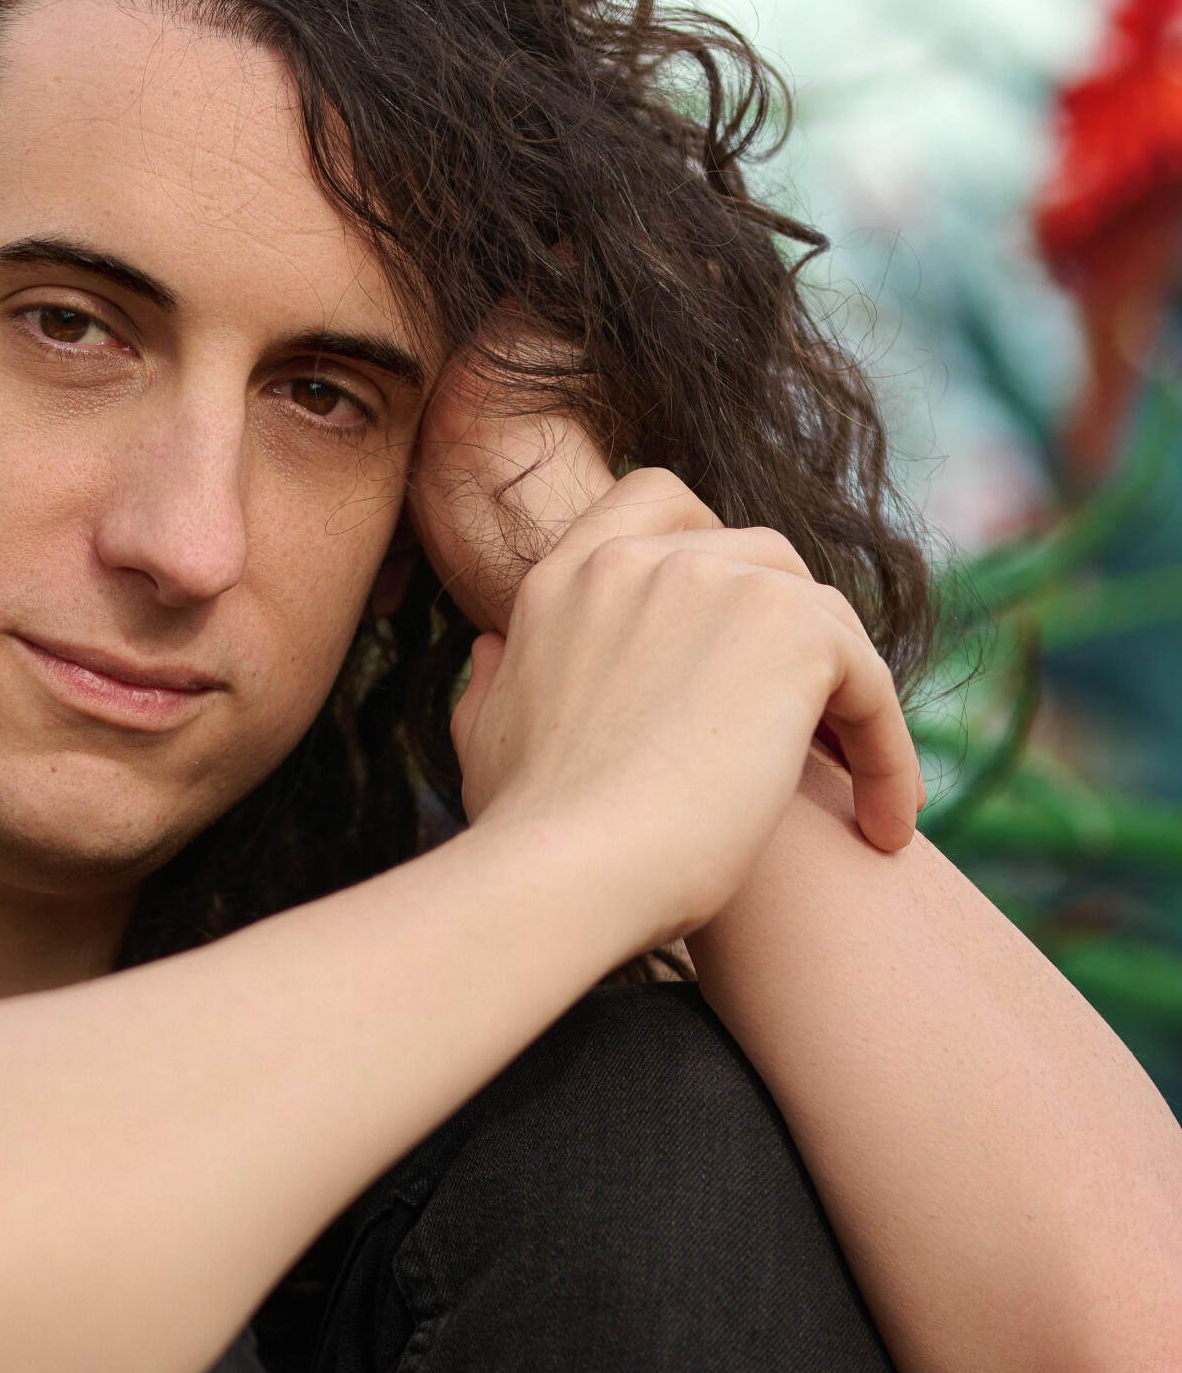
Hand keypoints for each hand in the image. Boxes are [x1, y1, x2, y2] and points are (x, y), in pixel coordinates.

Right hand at [408, 320, 919, 947]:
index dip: (708, 548)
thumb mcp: (484, 739)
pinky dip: (888, 750)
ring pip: (823, 616)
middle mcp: (639, 561)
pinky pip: (869, 679)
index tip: (730, 624)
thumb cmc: (522, 834)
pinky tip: (885, 826)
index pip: (653, 503)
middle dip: (792, 630)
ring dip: (846, 695)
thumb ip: (493, 681)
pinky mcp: (793, 632)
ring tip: (856, 786)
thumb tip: (491, 648)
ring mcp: (717, 583)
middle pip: (758, 554)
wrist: (565, 869)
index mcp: (565, 580)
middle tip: (803, 724)